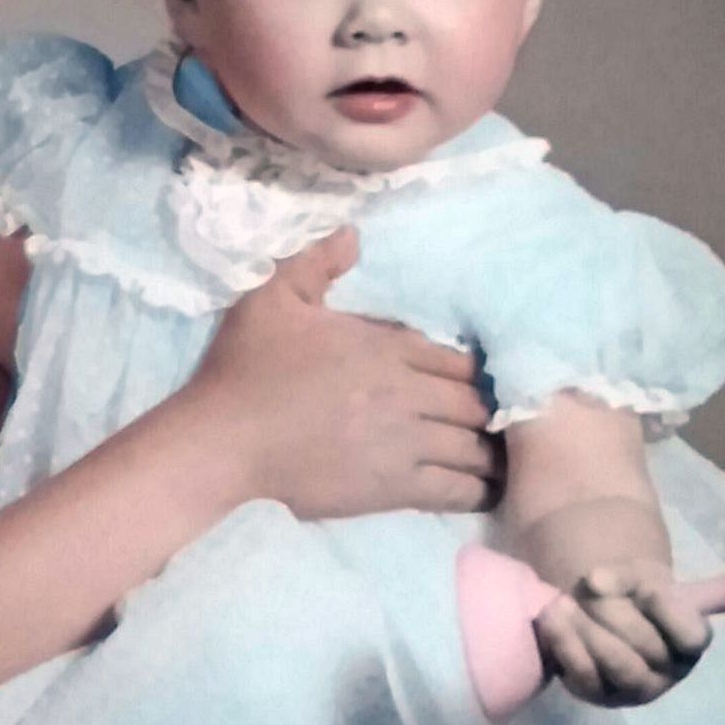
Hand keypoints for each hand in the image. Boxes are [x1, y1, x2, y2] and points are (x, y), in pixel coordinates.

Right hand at [189, 227, 500, 521]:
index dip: (476, 371)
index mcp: (385, 348)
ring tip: (501, 459)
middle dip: (489, 411)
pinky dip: (476, 489)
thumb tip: (353, 232)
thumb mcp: (270, 297)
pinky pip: (454, 489)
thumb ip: (315, 263)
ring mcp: (404, 445)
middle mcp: (406, 395)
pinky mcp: (392, 489)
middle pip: (476, 404)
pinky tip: (486, 491)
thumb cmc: (246, 369)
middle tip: (497, 420)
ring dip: (489, 451)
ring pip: (473, 448)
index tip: (480, 381)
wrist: (224, 442)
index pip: (459, 359)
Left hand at [533, 559, 710, 706]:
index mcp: (690, 641)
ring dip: (588, 630)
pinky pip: (584, 676)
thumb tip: (595, 582)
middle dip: (614, 611)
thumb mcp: (637, 574)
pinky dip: (566, 645)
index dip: (667, 610)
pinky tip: (550, 619)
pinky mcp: (599, 696)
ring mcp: (635, 690)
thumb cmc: (630, 593)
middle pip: (648, 647)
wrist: (598, 612)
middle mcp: (669, 672)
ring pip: (618, 665)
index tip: (646, 587)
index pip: (691, 636)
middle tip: (587, 586)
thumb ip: (624, 576)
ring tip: (562, 601)